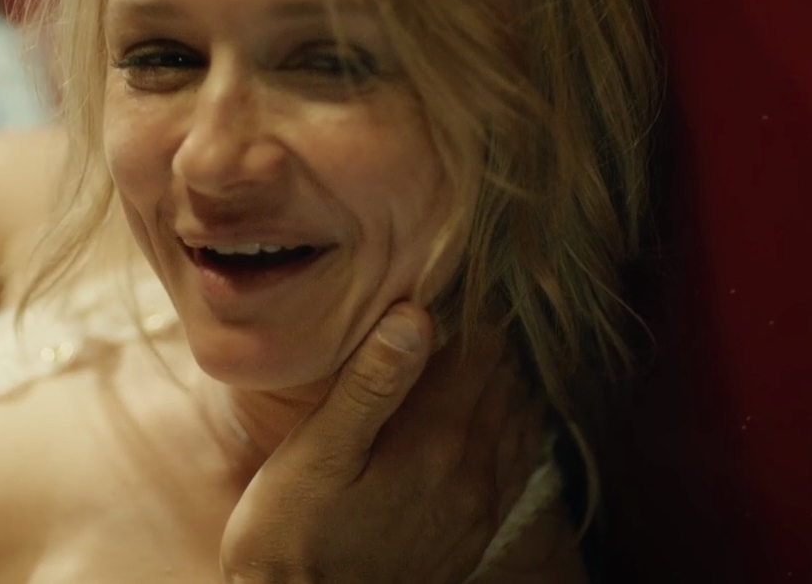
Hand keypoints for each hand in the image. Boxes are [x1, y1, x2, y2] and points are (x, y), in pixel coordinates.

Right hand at [220, 302, 544, 583]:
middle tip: (464, 300)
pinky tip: (496, 414)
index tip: (453, 275)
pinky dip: (513, 426)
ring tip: (478, 345)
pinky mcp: (472, 534)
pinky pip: (516, 465)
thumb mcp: (318, 454)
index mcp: (436, 443)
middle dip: (489, 339)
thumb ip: (370, 385)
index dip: (472, 309)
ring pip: (518, 421)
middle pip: (504, 383)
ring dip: (504, 380)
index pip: (481, 354)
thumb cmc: (293, 536)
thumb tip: (415, 314)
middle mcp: (472, 473)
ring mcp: (478, 509)